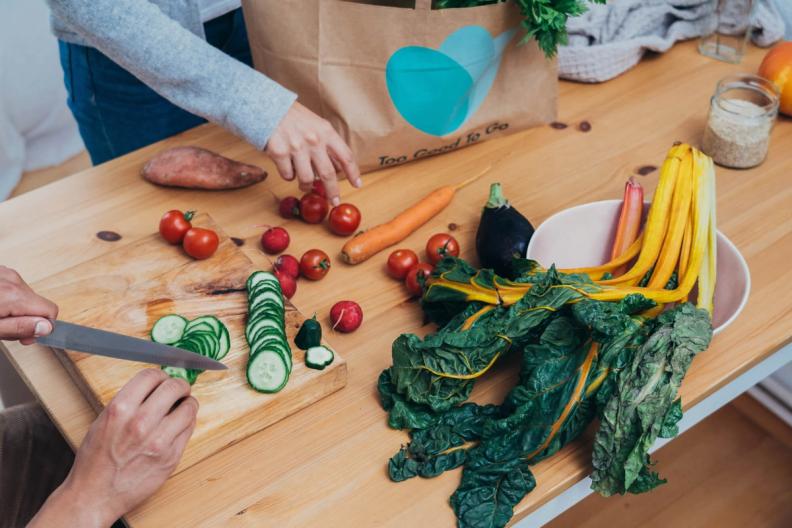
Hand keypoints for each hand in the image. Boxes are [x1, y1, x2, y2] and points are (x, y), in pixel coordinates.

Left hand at [0, 266, 57, 344]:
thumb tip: (47, 327)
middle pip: (39, 304)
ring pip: (28, 297)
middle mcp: (14, 281)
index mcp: (15, 296)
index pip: (51, 311)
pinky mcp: (3, 272)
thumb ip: (20, 327)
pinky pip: (16, 288)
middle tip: (7, 329)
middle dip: (27, 318)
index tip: (27, 335)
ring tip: (0, 315)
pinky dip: (10, 299)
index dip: (43, 327)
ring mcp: (7, 274)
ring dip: (18, 309)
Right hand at [29, 369, 198, 527]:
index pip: (151, 376)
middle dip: (179, 385)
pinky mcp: (171, 457)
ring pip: (189, 407)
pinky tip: (179, 424)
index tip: (163, 379)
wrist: (95, 495)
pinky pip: (189, 429)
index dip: (160, 375)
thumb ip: (129, 401)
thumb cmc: (96, 459)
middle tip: (179, 389)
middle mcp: (141, 423)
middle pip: (174, 387)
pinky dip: (187, 422)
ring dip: (188, 403)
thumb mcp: (103, 421)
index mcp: (120, 410)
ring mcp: (159, 441)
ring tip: (182, 406)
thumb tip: (155, 385)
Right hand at [266, 102, 361, 205]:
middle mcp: (314, 140)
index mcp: (326, 132)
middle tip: (334, 201)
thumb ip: (328, 146)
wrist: (267, 107)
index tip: (357, 184)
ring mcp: (296, 147)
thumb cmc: (294, 118)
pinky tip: (287, 167)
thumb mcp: (317, 125)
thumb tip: (339, 169)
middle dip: (333, 191)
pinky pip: (288, 175)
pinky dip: (288, 176)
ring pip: (307, 179)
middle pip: (329, 174)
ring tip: (304, 184)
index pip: (346, 156)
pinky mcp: (279, 152)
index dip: (353, 173)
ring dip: (306, 185)